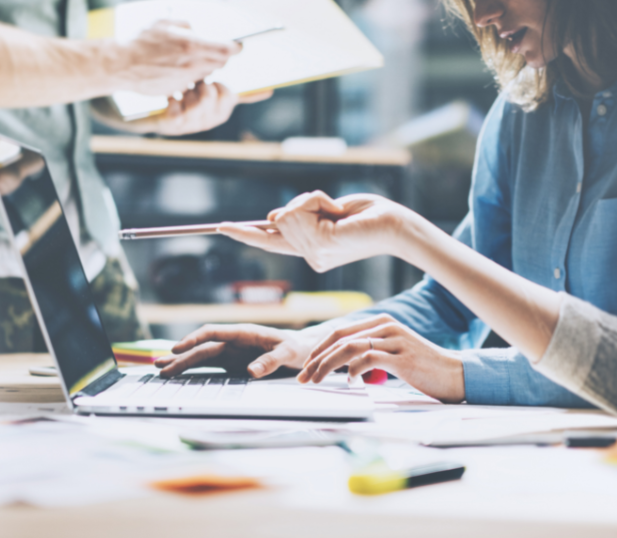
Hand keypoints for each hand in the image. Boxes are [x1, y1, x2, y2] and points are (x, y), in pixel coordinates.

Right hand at [116, 20, 240, 95]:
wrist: (121, 65)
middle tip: (217, 50)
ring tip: (195, 57)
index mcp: (189, 45)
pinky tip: (182, 67)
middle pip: (219, 63)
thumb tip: (197, 29)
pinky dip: (193, 75)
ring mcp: (185, 79)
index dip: (234, 47)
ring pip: (207, 73)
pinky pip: (193, 82)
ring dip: (207, 66)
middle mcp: (190, 64)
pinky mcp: (178, 89)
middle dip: (220, 57)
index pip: (224, 49)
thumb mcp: (163, 23)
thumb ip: (185, 24)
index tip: (238, 45)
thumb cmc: (140, 42)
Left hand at [152, 82, 271, 135]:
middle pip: (212, 94)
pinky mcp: (174, 125)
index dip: (219, 86)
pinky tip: (170, 100)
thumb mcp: (213, 94)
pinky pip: (178, 104)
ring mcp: (192, 125)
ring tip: (181, 94)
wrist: (158, 118)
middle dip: (200, 84)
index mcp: (221, 113)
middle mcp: (209, 122)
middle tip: (192, 88)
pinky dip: (172, 98)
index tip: (211, 84)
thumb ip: (239, 93)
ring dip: (187, 90)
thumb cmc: (188, 102)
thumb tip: (269, 91)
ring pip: (196, 98)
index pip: (230, 95)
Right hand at [154, 323, 322, 377]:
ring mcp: (230, 352)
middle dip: (180, 356)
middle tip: (160, 366)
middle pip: (201, 347)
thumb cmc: (296, 348)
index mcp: (243, 332)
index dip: (194, 339)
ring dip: (181, 362)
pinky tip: (177, 373)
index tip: (178, 348)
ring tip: (160, 369)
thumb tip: (250, 371)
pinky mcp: (231, 364)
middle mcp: (232, 341)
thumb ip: (271, 361)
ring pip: (201, 356)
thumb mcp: (288, 353)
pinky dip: (192, 369)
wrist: (302, 350)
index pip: (213, 332)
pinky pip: (208, 366)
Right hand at [219, 191, 415, 271]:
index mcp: (311, 250)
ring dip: (311, 200)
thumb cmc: (369, 215)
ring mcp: (313, 255)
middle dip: (303, 202)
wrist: (395, 225)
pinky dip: (316, 200)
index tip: (221, 227)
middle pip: (278, 219)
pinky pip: (298, 211)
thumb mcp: (329, 210)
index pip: (270, 242)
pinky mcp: (319, 245)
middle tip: (334, 208)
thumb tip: (272, 217)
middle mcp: (310, 257)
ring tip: (337, 211)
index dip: (245, 233)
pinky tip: (336, 211)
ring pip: (286, 214)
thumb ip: (301, 215)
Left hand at [298, 314, 465, 402]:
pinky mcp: (402, 357)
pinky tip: (350, 382)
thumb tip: (344, 366)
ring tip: (315, 380)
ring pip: (349, 348)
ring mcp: (394, 340)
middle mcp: (386, 326)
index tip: (306, 366)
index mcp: (382, 323)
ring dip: (326, 365)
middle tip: (302, 376)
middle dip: (316, 358)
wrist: (455, 375)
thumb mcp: (393, 354)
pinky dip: (353, 371)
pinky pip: (368, 359)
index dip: (319, 348)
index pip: (340, 331)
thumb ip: (370, 353)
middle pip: (339, 338)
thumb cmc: (423, 368)